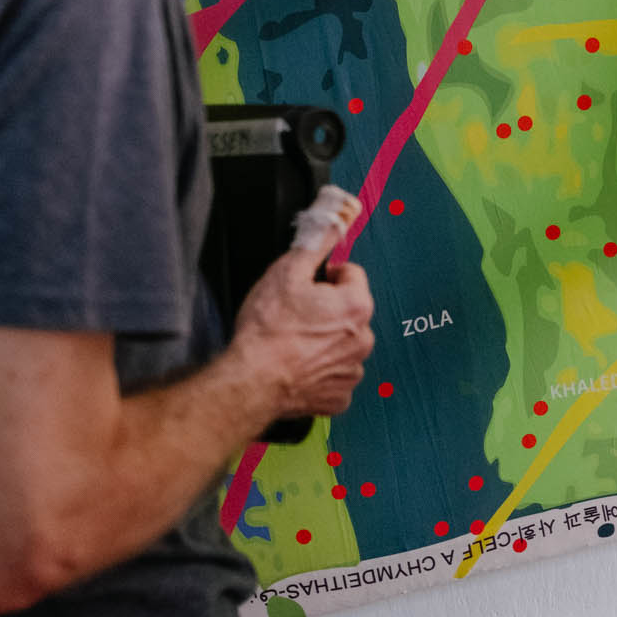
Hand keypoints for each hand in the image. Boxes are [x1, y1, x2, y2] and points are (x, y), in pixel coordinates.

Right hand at [232, 234, 374, 416]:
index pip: (351, 274)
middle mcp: (364, 339)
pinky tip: (299, 367)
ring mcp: (352, 370)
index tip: (306, 287)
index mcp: (357, 305)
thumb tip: (333, 219)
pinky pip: (334, 375)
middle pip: (349, 310)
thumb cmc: (268, 328)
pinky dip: (320, 371)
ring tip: (294, 342)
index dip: (325, 276)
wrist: (251, 381)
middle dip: (328, 308)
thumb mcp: (288, 271)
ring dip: (325, 340)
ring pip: (342, 343)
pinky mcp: (339, 396)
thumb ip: (316, 242)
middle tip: (296, 315)